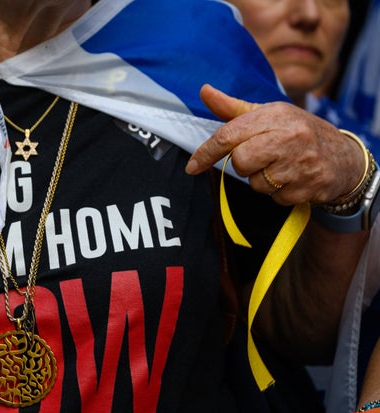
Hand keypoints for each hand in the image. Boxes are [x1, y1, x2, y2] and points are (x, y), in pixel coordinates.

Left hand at [185, 84, 365, 205]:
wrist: (343, 157)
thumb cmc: (297, 132)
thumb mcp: (269, 115)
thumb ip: (233, 109)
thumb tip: (204, 91)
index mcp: (275, 116)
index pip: (229, 135)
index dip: (206, 153)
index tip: (192, 166)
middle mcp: (289, 137)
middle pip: (240, 162)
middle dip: (244, 165)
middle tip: (260, 158)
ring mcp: (301, 163)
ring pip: (257, 183)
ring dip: (262, 180)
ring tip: (280, 167)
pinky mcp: (309, 187)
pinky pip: (275, 198)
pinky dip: (279, 193)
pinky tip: (293, 179)